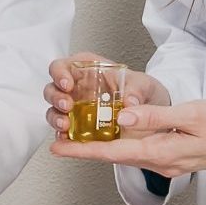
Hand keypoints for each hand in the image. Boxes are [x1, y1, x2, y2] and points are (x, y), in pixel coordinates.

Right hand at [41, 52, 170, 133]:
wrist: (153, 119)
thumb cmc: (143, 93)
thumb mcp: (145, 85)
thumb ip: (137, 89)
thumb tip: (129, 101)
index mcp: (88, 70)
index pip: (63, 66)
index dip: (59, 73)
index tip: (68, 84)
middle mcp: (77, 88)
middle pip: (53, 88)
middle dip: (56, 97)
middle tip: (66, 106)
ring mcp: (76, 109)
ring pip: (54, 110)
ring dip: (55, 118)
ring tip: (66, 125)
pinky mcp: (79, 128)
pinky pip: (63, 131)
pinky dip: (61, 136)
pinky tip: (66, 138)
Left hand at [49, 99, 205, 176]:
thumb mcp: (194, 113)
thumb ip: (157, 116)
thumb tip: (123, 116)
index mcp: (165, 152)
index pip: (114, 152)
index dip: (83, 151)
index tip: (57, 148)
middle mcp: (164, 163)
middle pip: (116, 156)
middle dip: (87, 149)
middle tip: (59, 138)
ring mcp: (171, 162)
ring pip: (128, 154)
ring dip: (103, 146)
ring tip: (79, 134)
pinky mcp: (177, 157)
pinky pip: (142, 151)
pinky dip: (124, 143)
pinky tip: (116, 131)